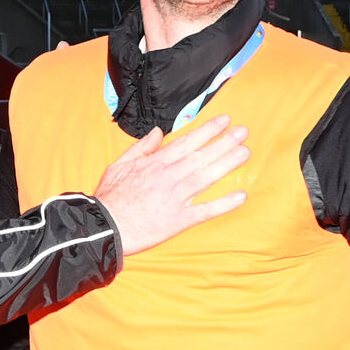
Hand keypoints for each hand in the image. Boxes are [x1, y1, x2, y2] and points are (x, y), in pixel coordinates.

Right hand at [93, 116, 247, 256]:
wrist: (105, 227)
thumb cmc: (110, 199)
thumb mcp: (119, 165)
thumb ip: (141, 148)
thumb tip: (158, 133)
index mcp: (155, 164)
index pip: (187, 142)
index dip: (207, 130)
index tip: (223, 121)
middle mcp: (168, 177)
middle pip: (201, 156)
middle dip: (224, 142)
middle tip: (242, 132)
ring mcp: (175, 198)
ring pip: (206, 176)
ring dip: (227, 163)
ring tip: (244, 152)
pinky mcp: (178, 220)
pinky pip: (205, 210)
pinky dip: (223, 204)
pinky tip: (240, 196)